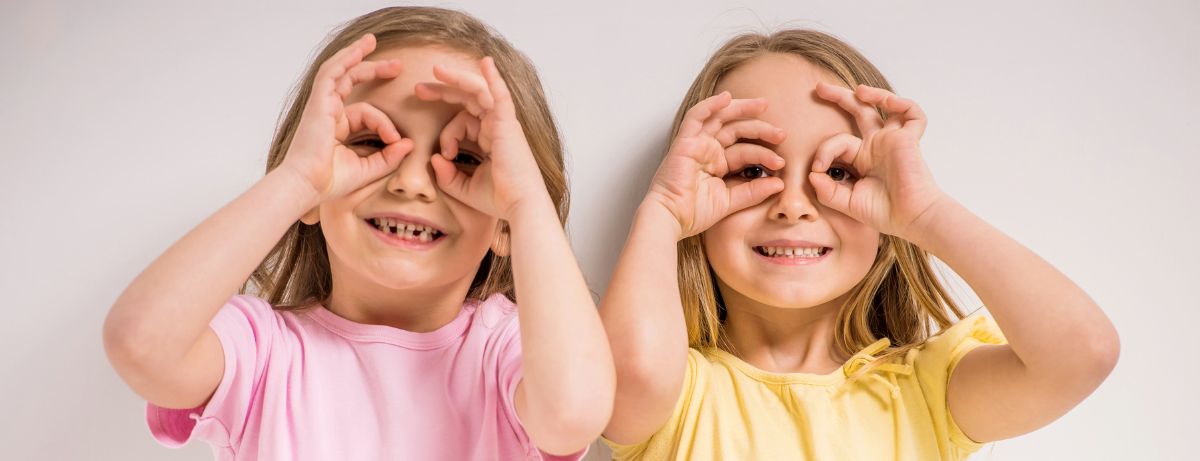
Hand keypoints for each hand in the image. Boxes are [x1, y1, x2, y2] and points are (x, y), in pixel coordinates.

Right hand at [278, 33, 413, 203]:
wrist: (307, 185)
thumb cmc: (330, 181)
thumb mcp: (368, 168)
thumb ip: (389, 157)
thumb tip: (409, 143)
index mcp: (337, 127)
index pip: (366, 113)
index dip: (385, 124)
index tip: (396, 140)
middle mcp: (328, 112)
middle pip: (351, 81)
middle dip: (374, 70)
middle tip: (398, 66)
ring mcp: (322, 105)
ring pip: (340, 71)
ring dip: (356, 55)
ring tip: (372, 42)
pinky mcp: (318, 102)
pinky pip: (331, 73)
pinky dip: (344, 59)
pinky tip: (358, 48)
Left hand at [414, 57, 547, 220]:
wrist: (520, 206)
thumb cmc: (499, 199)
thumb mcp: (464, 188)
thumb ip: (446, 176)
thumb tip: (434, 159)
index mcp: (489, 138)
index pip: (463, 120)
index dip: (446, 133)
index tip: (442, 154)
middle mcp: (497, 126)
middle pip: (468, 99)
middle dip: (443, 91)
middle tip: (418, 89)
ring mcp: (503, 123)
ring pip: (478, 92)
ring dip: (457, 79)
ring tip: (436, 70)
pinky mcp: (508, 124)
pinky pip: (501, 96)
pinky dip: (494, 79)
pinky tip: (486, 63)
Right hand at [644, 91, 786, 238]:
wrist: (670, 218)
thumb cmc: (693, 213)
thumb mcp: (730, 201)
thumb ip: (753, 192)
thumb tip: (780, 183)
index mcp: (718, 163)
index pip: (745, 150)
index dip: (764, 153)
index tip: (781, 163)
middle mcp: (708, 150)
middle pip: (737, 129)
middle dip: (760, 128)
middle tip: (781, 133)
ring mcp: (696, 144)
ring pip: (720, 117)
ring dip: (741, 108)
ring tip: (763, 104)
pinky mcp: (685, 142)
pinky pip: (697, 116)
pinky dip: (710, 105)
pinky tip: (727, 97)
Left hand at [810, 82, 945, 239]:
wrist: (911, 219)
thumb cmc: (885, 213)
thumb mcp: (848, 203)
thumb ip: (828, 191)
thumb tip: (812, 174)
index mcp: (861, 158)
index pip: (837, 141)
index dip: (824, 151)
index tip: (817, 168)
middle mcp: (877, 145)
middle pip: (858, 111)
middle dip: (839, 97)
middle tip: (819, 87)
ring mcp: (892, 140)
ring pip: (883, 106)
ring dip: (872, 94)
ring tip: (858, 90)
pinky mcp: (909, 140)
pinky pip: (912, 114)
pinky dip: (902, 104)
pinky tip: (888, 101)